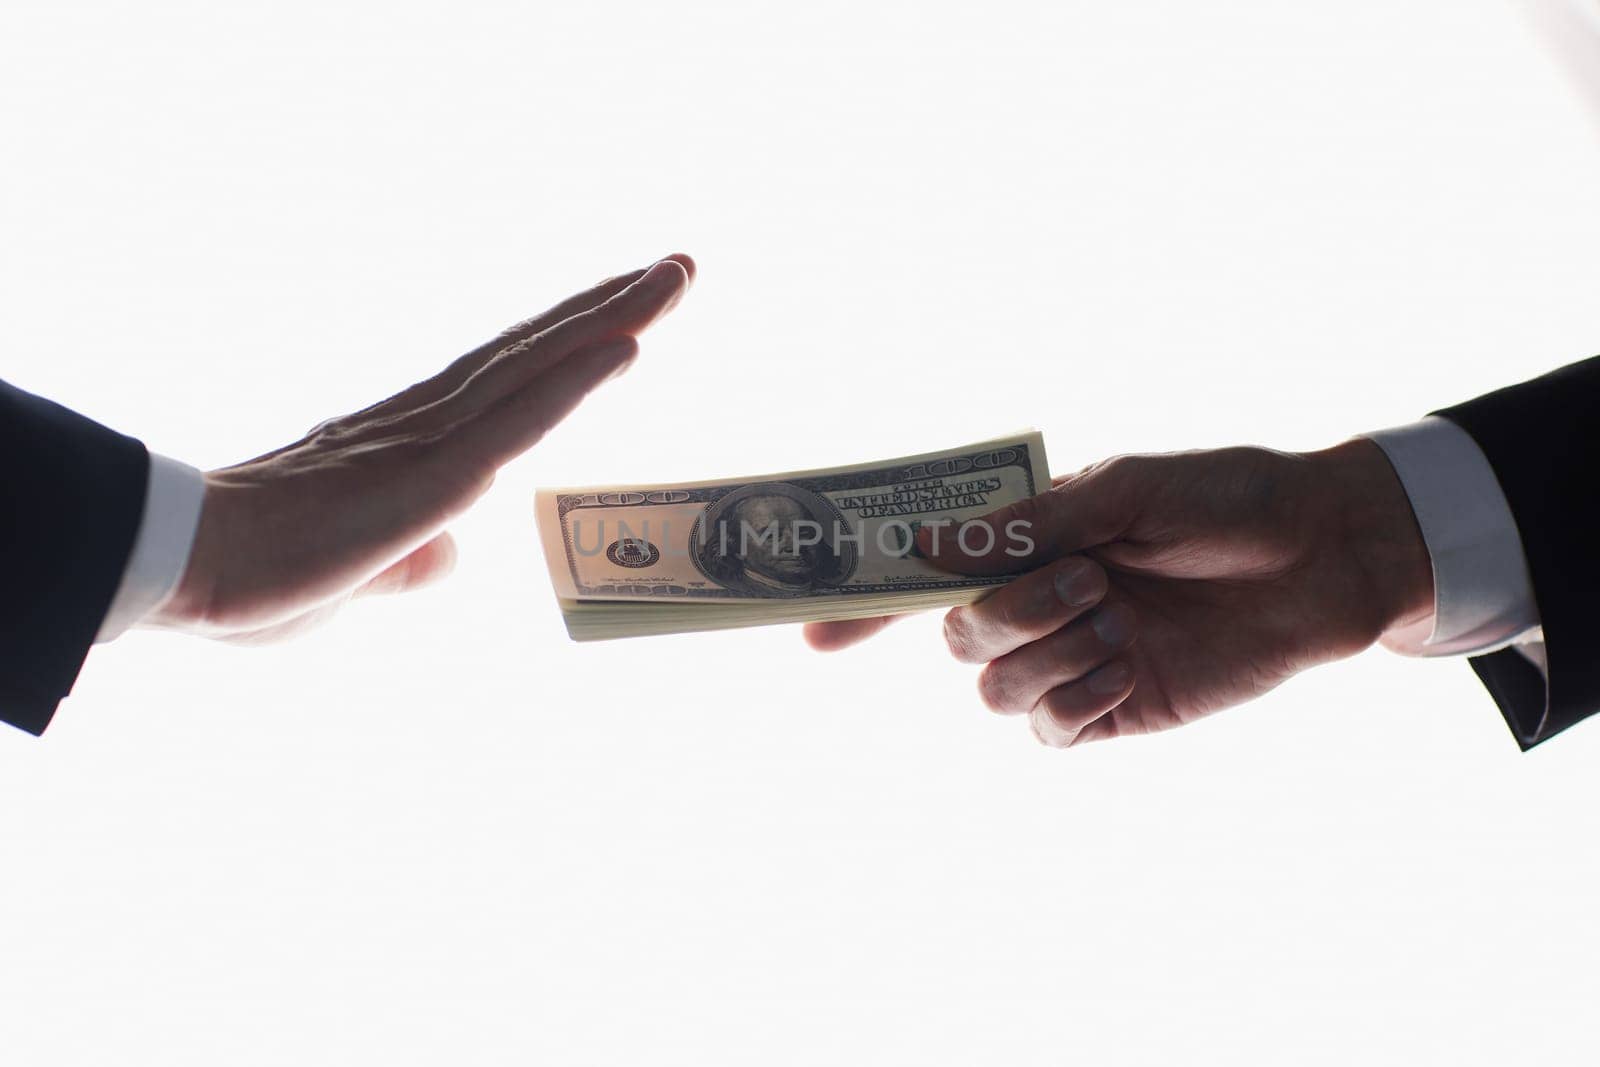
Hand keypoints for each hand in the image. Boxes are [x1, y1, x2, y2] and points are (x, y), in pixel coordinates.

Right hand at [150, 254, 693, 641]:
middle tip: (677, 266)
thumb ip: (409, 560)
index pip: (509, 382)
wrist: (182, 570)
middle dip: (611, 308)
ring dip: (611, 321)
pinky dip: (571, 383)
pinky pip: (513, 422)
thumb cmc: (254, 576)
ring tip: (672, 276)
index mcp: (410, 445)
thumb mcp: (357, 579)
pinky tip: (625, 348)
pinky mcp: (424, 477)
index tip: (624, 314)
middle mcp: (427, 425)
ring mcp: (428, 444)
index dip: (569, 345)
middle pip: (536, 354)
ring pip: (537, 368)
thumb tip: (449, 552)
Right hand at [804, 439, 1434, 745]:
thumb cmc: (1229, 499)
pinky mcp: (1114, 709)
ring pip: (995, 688)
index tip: (812, 630)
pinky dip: (1076, 697)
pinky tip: (1128, 666)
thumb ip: (1029, 524)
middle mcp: (1039, 601)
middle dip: (1004, 614)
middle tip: (1085, 581)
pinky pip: (1052, 727)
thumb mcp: (1126, 490)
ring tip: (1119, 619)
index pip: (930, 575)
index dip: (869, 602)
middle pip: (956, 637)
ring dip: (1046, 653)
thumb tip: (926, 548)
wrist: (1327, 554)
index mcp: (1030, 541)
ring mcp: (1074, 659)